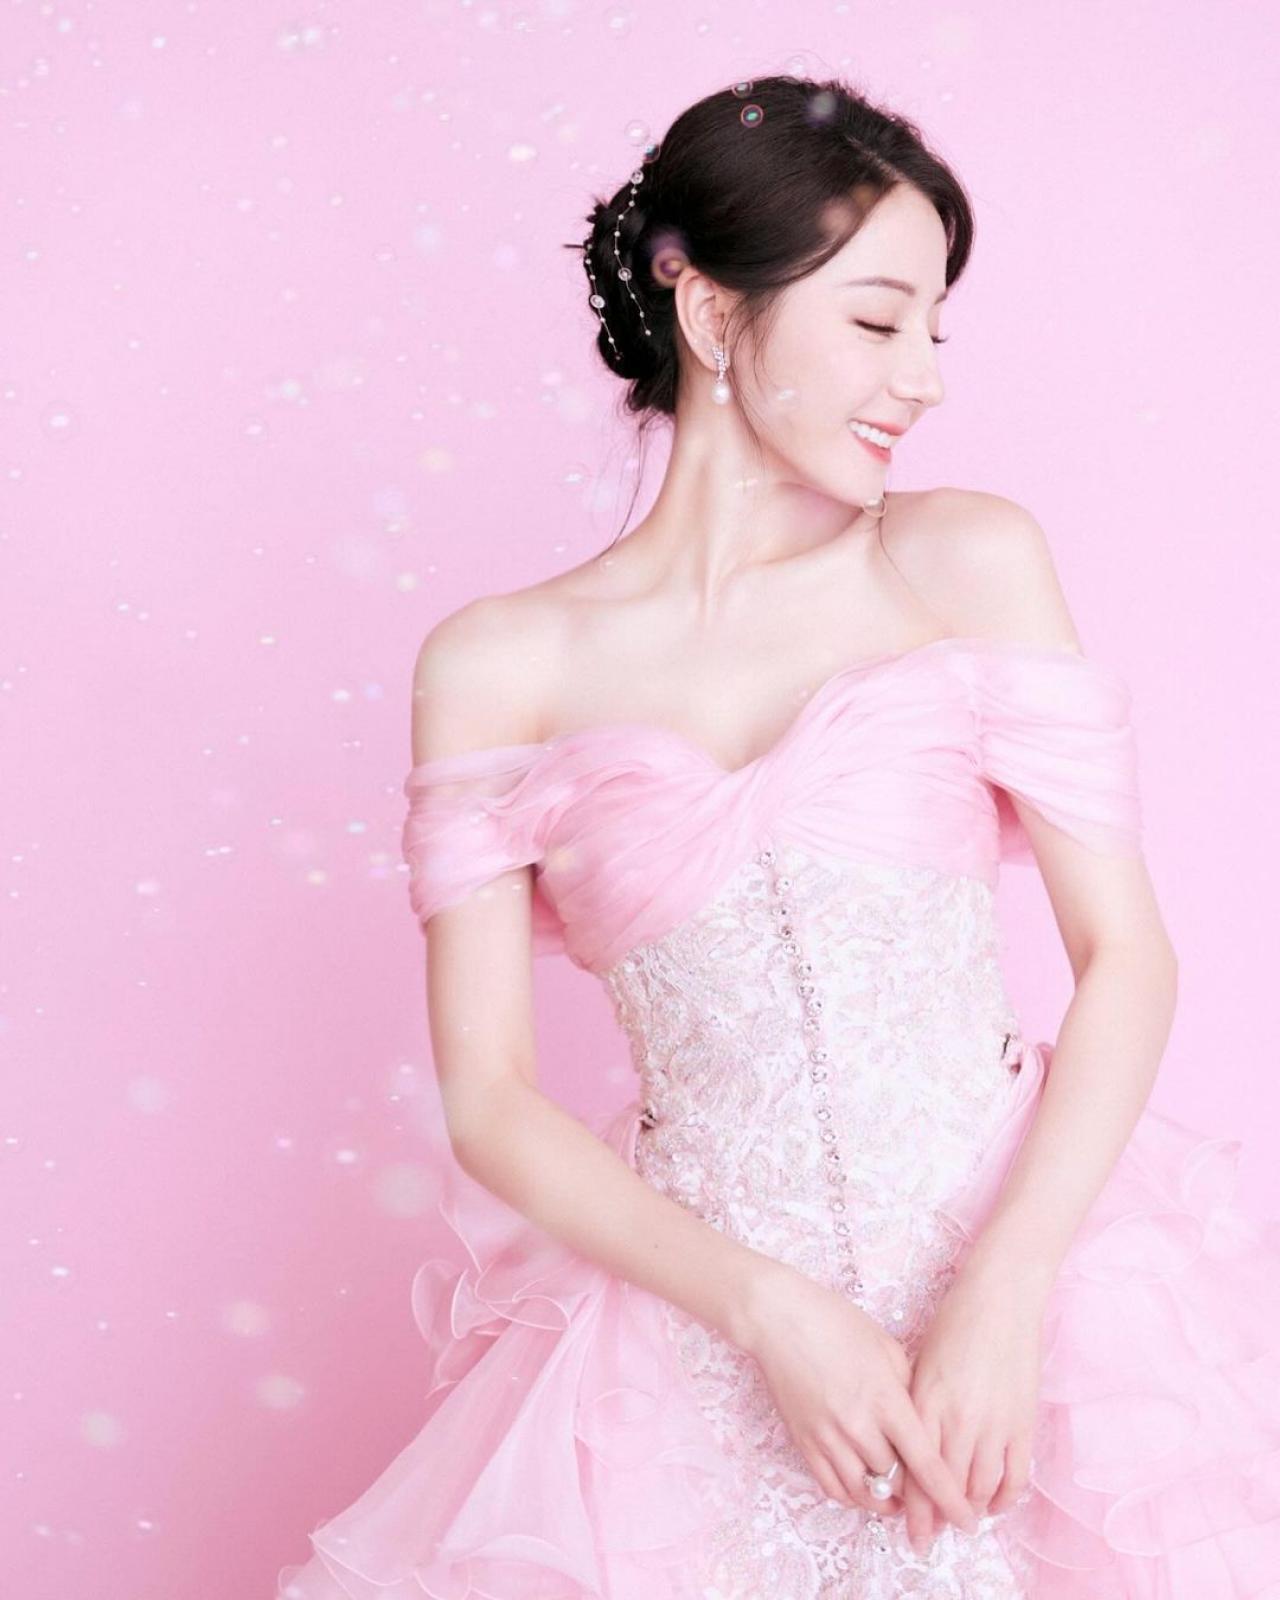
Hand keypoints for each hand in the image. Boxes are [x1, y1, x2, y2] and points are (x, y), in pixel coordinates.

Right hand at [741, 1267, 981, 1533]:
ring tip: (899, 1499)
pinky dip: (853, 1497)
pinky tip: (865, 1488)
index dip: (949, 1498)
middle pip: (898, 1483)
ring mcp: (827, 1437)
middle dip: (918, 1497)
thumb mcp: (886, 1347)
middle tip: (930, 1497)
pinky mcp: (803, 1442)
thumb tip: (923, 1422)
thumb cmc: (836, 1322)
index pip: (926, 1463)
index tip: (966, 1521)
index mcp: (886, 1399)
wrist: (779, 1319)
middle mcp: (858, 1426)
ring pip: (865, 1494)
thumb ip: (909, 1388)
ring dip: (886, 1502)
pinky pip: (833, 1488)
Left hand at [899, 1260, 1045, 1556]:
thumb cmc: (954, 1322)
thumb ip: (913, 1406)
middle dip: (937, 1518)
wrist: (1000, 1297)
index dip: (913, 1507)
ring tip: (961, 1516)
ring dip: (969, 1508)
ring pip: (979, 1488)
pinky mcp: (1023, 1423)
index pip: (914, 1471)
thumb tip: (906, 1447)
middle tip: (933, 1533)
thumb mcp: (919, 1362)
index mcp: (925, 1403)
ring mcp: (993, 1424)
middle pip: (945, 1488)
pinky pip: (1014, 1478)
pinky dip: (1004, 1497)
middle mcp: (958, 1420)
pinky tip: (994, 1502)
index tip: (911, 1528)